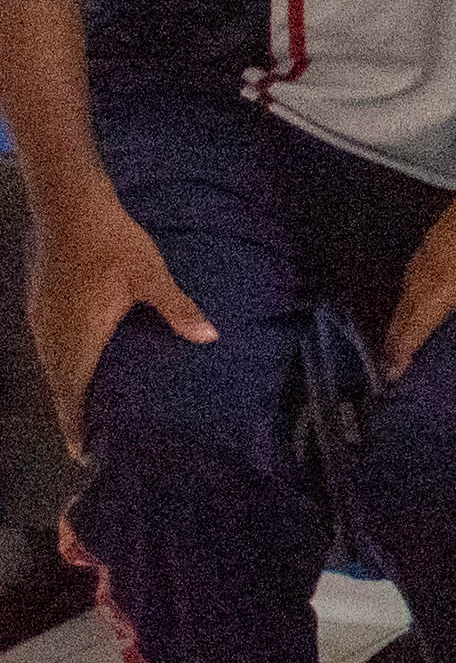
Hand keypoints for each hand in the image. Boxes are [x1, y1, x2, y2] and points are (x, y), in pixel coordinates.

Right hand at [23, 191, 212, 453]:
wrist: (70, 209)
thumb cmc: (115, 244)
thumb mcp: (152, 277)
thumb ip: (178, 309)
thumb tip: (209, 337)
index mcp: (80, 338)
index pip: (72, 394)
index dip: (75, 425)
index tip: (82, 454)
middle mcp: (54, 336)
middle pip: (60, 387)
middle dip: (73, 415)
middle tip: (91, 441)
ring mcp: (42, 321)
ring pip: (51, 368)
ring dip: (66, 391)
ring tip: (85, 411)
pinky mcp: (39, 306)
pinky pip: (47, 348)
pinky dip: (60, 366)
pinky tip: (75, 366)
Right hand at [384, 178, 455, 371]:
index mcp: (448, 281)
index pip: (417, 323)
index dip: (403, 349)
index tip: (391, 373)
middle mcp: (430, 268)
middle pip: (404, 309)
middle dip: (395, 339)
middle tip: (389, 365)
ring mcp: (429, 250)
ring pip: (406, 290)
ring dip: (400, 316)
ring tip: (400, 339)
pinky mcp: (435, 238)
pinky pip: (413, 274)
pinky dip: (409, 294)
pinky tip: (419, 298)